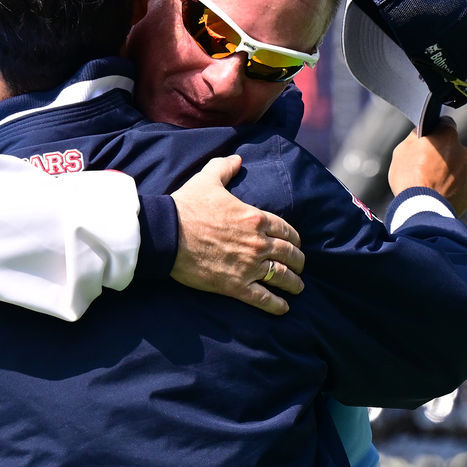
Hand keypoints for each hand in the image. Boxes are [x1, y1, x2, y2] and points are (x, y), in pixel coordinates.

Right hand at [170, 155, 304, 314]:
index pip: (287, 230)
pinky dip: (277, 305)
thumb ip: (225, 168)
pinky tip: (284, 308)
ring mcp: (249, 266)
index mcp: (256, 218)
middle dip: (298, 261)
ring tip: (298, 288)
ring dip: (293, 283)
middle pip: (289, 254)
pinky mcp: (235, 286)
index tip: (296, 244)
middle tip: (299, 266)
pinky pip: (263, 298)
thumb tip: (236, 158)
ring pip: (281, 276)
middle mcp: (258, 243)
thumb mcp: (207, 179)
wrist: (167, 234)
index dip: (295, 239)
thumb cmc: (186, 206)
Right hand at [387, 117, 466, 216]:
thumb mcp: (402, 150)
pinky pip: (460, 189)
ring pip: (458, 170)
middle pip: (453, 150)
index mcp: (448, 136)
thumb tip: (422, 133)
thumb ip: (416, 137)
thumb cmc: (409, 178)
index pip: (445, 125)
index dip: (435, 133)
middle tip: (425, 170)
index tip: (428, 141)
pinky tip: (437, 198)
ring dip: (447, 175)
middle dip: (442, 157)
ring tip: (430, 188)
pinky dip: (451, 192)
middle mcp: (464, 152)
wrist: (421, 210)